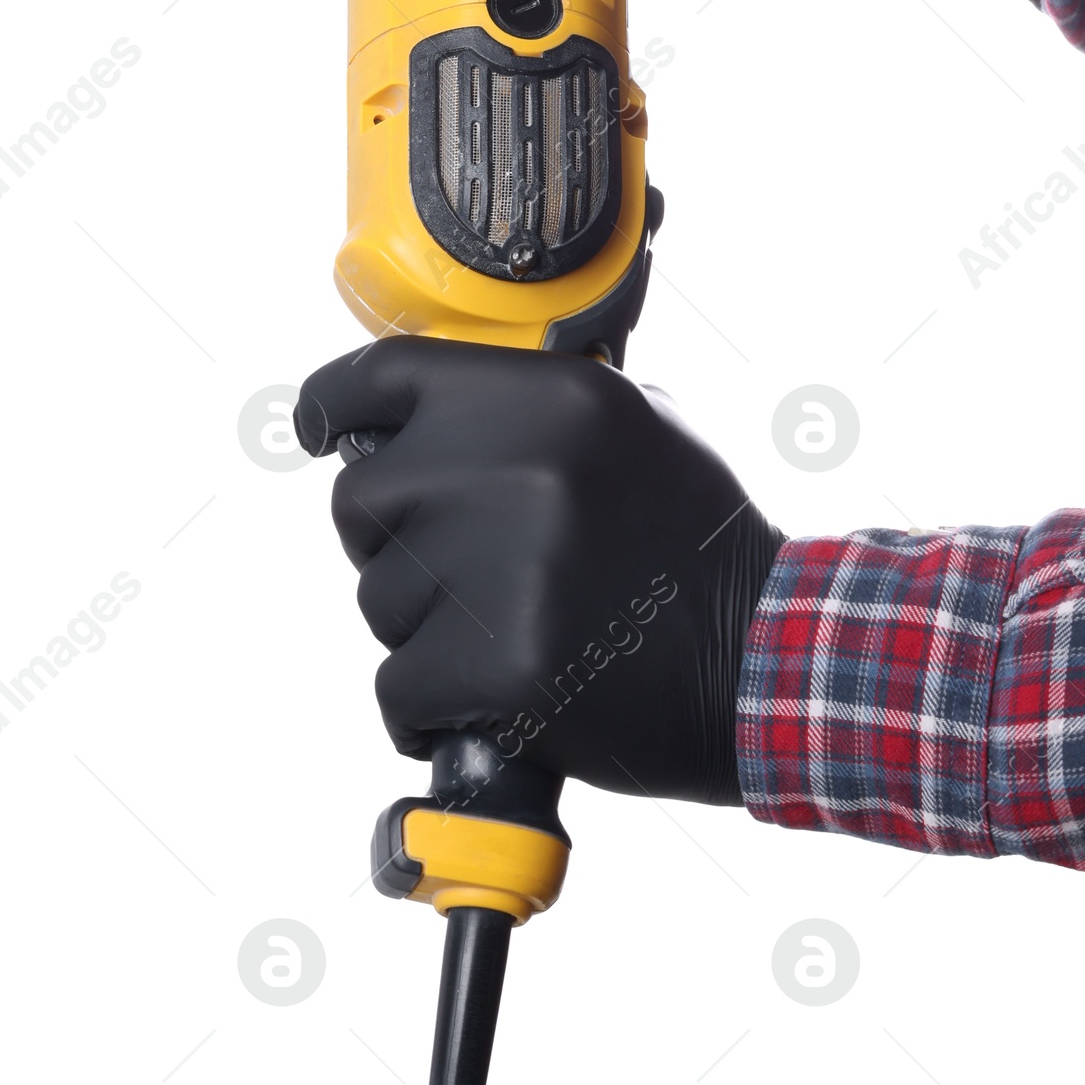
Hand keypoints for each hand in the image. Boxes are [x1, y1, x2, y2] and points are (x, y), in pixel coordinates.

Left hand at [295, 338, 784, 805]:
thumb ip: (528, 412)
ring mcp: (507, 569)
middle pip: (363, 500)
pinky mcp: (503, 666)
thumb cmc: (695, 546)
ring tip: (514, 635)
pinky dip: (429, 709)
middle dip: (395, 543)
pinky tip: (494, 703)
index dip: (334, 406)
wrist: (766, 664)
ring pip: (378, 600)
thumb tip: (417, 418)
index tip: (319, 430)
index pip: (385, 375)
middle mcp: (518, 467)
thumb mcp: (633, 428)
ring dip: (425, 630)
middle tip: (464, 574)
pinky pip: (398, 688)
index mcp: (551, 398)